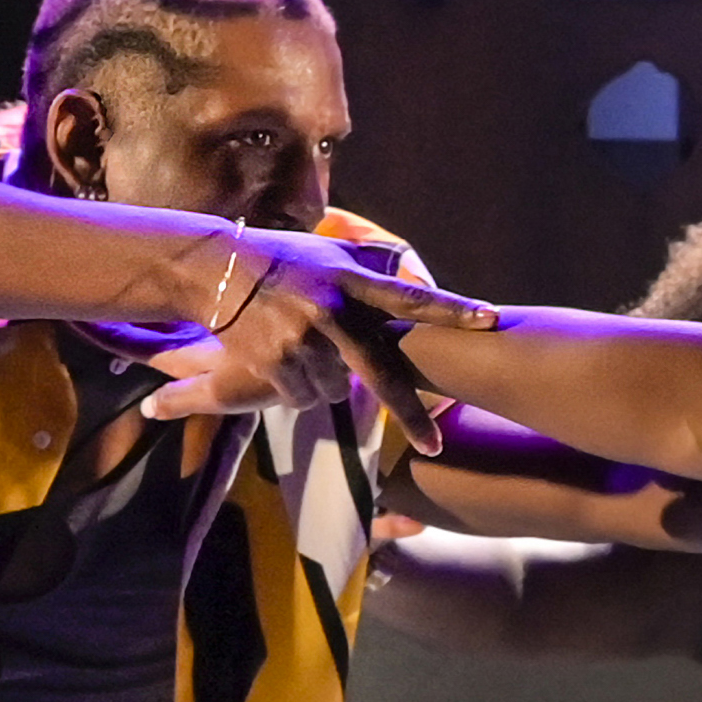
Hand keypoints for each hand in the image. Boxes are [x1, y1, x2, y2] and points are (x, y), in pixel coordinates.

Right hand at [168, 234, 471, 450]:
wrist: (212, 267)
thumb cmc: (280, 260)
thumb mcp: (327, 254)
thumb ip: (368, 267)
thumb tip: (411, 271)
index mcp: (350, 279)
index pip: (409, 297)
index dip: (451, 309)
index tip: (489, 318)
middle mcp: (331, 310)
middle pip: (381, 374)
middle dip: (412, 415)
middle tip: (433, 447)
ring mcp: (302, 339)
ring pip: (336, 391)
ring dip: (328, 383)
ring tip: (303, 350)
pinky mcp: (273, 362)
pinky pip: (303, 398)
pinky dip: (297, 390)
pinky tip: (280, 361)